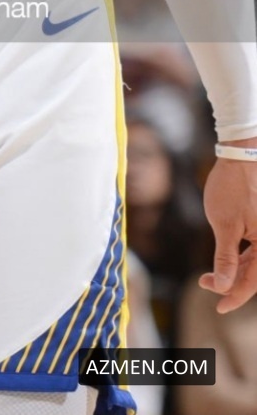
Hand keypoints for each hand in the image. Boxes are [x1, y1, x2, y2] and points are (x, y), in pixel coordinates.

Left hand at [200, 143, 256, 312]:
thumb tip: (224, 287)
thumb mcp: (225, 225)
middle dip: (232, 282)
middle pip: (256, 273)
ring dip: (237, 270)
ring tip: (211, 274)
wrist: (243, 151)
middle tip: (206, 282)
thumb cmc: (234, 186)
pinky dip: (242, 256)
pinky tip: (227, 258)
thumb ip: (226, 259)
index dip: (236, 296)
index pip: (254, 281)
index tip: (218, 306)